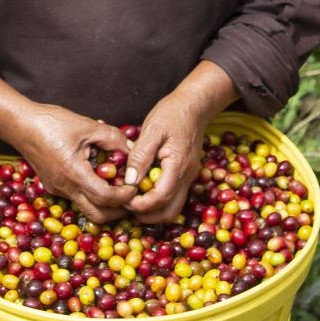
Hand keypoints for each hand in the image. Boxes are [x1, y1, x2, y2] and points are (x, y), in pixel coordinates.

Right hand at [9, 104, 136, 225]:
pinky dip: (92, 194)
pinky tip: (99, 178)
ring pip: (86, 208)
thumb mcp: (87, 126)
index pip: (105, 197)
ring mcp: (57, 190)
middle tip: (132, 197)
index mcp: (73, 173)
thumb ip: (113, 138)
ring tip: (119, 188)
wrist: (19, 124)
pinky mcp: (53, 186)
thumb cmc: (51, 122)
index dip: (124, 195)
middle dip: (118, 211)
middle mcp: (64, 188)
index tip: (135, 186)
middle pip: (97, 215)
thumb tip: (133, 149)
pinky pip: (77, 198)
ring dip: (105, 204)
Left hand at [126, 61, 237, 224]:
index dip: (140, 205)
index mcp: (178, 166)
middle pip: (169, 211)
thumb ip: (141, 156)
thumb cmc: (172, 113)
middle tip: (126, 206)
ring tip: (133, 201)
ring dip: (153, 211)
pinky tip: (143, 190)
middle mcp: (187, 176)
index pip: (160, 198)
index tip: (123, 199)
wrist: (195, 105)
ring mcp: (188, 177)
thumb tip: (130, 180)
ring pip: (173, 207)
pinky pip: (174, 196)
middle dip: (147, 215)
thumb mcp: (152, 130)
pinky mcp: (186, 175)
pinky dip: (158, 201)